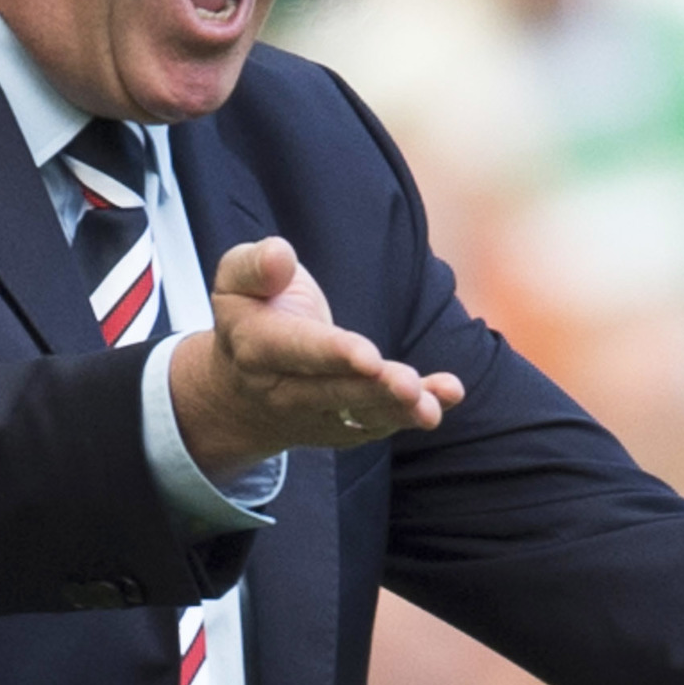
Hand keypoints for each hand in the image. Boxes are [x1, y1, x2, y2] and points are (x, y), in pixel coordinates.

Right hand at [168, 238, 464, 479]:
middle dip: (373, 390)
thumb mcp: (235, 280)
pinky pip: (378, 424)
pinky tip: (447, 396)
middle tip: (410, 386)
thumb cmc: (251, 315)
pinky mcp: (342, 428)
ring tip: (434, 406)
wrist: (239, 390)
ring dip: (399, 411)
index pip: (299, 351)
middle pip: (333, 391)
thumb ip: (255, 265)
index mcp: (257, 348)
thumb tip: (281, 256)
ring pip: (359, 416)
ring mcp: (315, 415)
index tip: (368, 356)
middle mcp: (284, 391)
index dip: (334, 354)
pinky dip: (412, 413)